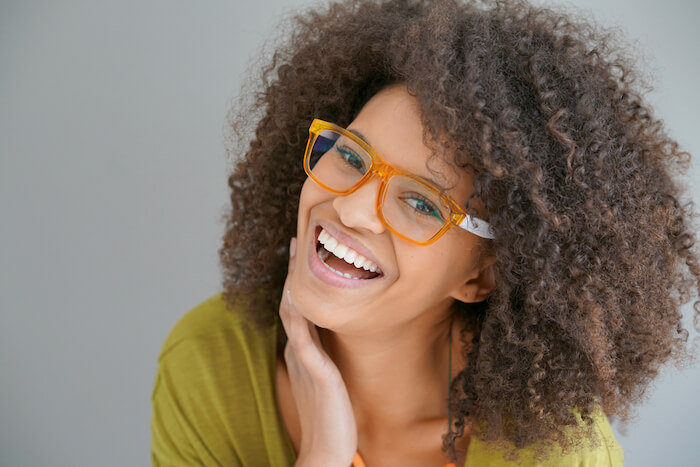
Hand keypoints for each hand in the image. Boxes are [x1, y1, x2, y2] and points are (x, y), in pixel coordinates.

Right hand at [279, 237, 357, 466]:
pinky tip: (297, 291)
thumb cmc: (331, 416)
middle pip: (291, 301)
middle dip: (292, 271)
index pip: (297, 307)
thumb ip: (325, 357)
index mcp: (302, 350)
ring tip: (296, 252)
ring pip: (293, 311)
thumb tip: (330, 340)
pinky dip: (298, 310)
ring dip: (293, 280)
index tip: (301, 253)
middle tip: (296, 240)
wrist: (326, 449)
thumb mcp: (327, 378)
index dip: (296, 280)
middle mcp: (299, 349)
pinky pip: (302, 333)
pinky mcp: (314, 369)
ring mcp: (304, 358)